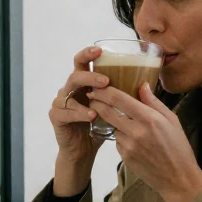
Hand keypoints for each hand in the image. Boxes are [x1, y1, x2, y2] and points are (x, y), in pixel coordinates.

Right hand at [49, 45, 110, 195]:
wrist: (83, 150)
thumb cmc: (99, 127)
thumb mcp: (113, 109)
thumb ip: (124, 96)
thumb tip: (146, 84)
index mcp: (84, 83)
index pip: (82, 62)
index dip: (88, 54)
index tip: (100, 50)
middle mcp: (70, 89)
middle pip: (75, 74)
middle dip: (90, 75)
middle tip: (106, 81)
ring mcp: (61, 102)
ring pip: (68, 92)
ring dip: (86, 97)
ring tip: (99, 106)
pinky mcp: (56, 116)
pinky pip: (64, 111)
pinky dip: (78, 113)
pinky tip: (90, 117)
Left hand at [86, 82, 201, 201]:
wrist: (178, 179)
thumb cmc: (178, 147)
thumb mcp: (172, 120)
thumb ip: (154, 102)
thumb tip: (142, 85)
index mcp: (149, 119)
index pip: (119, 99)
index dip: (104, 91)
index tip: (96, 86)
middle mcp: (136, 131)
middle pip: (107, 112)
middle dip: (97, 103)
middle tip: (92, 97)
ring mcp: (129, 146)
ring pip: (113, 127)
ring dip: (114, 122)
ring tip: (126, 123)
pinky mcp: (125, 157)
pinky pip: (117, 142)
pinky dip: (121, 137)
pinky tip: (134, 140)